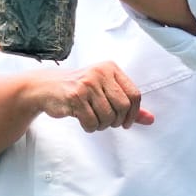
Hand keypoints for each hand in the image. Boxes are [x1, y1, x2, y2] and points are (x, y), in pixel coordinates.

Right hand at [30, 60, 155, 131]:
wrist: (45, 87)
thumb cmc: (78, 89)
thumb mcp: (104, 91)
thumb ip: (128, 104)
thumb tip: (151, 120)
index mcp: (110, 68)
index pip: (134, 94)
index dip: (133, 113)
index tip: (125, 121)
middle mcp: (99, 73)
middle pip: (123, 107)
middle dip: (117, 121)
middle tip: (107, 122)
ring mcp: (86, 84)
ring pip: (108, 117)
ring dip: (102, 125)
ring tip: (94, 120)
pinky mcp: (75, 96)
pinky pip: (92, 122)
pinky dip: (90, 127)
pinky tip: (83, 120)